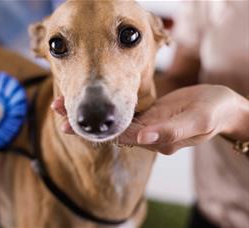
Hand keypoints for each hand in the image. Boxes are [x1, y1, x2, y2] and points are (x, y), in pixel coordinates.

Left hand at [51, 85, 248, 154]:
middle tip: (57, 109)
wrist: (222, 107)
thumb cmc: (212, 113)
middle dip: (82, 121)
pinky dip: (103, 106)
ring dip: (88, 111)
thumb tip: (143, 138)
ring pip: (111, 120)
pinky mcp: (147, 114)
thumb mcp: (197, 121)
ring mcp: (145, 124)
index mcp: (156, 139)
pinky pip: (121, 112)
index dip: (93, 130)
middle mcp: (146, 134)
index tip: (70, 123)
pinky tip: (89, 98)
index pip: (118, 135)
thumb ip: (170, 132)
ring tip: (63, 101)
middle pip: (108, 130)